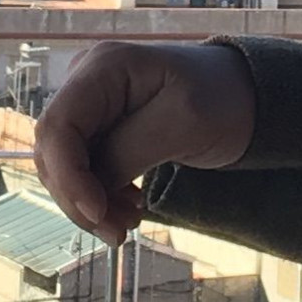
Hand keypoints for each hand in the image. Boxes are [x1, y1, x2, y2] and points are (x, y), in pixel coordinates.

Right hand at [36, 41, 255, 238]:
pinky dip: (101, 195)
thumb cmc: (223, 100)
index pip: (58, 126)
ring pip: (65, 165)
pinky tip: (130, 207)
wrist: (247, 98)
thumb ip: (127, 152)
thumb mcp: (181, 124)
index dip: (68, 176)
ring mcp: (92, 105)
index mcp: (102, 68)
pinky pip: (84, 168)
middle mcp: (86, 81)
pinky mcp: (101, 127)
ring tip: (129, 224)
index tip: (98, 214)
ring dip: (90, 202)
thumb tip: (88, 189)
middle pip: (54, 150)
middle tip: (118, 233)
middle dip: (78, 197)